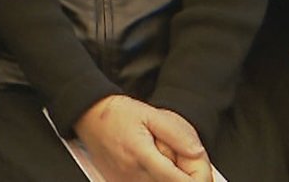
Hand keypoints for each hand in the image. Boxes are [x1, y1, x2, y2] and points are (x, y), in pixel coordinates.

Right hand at [74, 95, 205, 181]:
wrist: (88, 115)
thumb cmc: (116, 113)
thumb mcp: (150, 114)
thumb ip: (177, 134)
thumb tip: (197, 154)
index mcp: (141, 155)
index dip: (198, 178)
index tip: (200, 167)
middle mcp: (132, 175)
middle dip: (184, 177)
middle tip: (179, 157)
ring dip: (168, 177)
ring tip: (162, 158)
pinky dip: (156, 178)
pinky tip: (152, 165)